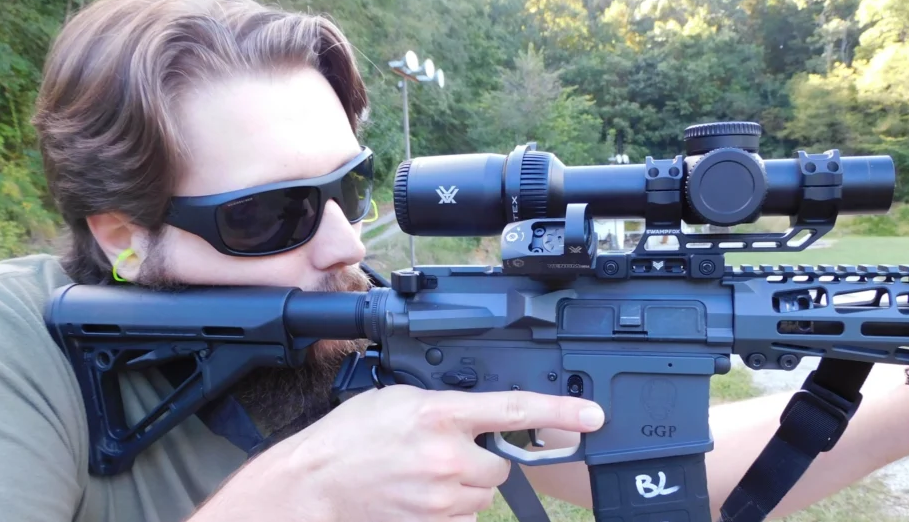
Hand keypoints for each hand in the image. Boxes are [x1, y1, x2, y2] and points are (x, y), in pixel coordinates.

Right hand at [191, 384, 604, 521]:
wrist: (316, 483)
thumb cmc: (351, 436)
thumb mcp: (400, 397)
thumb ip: (445, 402)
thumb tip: (477, 411)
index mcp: (440, 414)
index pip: (514, 411)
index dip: (559, 414)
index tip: (593, 416)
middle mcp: (447, 457)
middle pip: (503, 463)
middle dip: (486, 457)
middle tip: (452, 449)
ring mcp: (441, 496)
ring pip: (485, 492)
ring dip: (468, 482)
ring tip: (428, 471)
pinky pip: (465, 515)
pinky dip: (453, 505)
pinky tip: (423, 493)